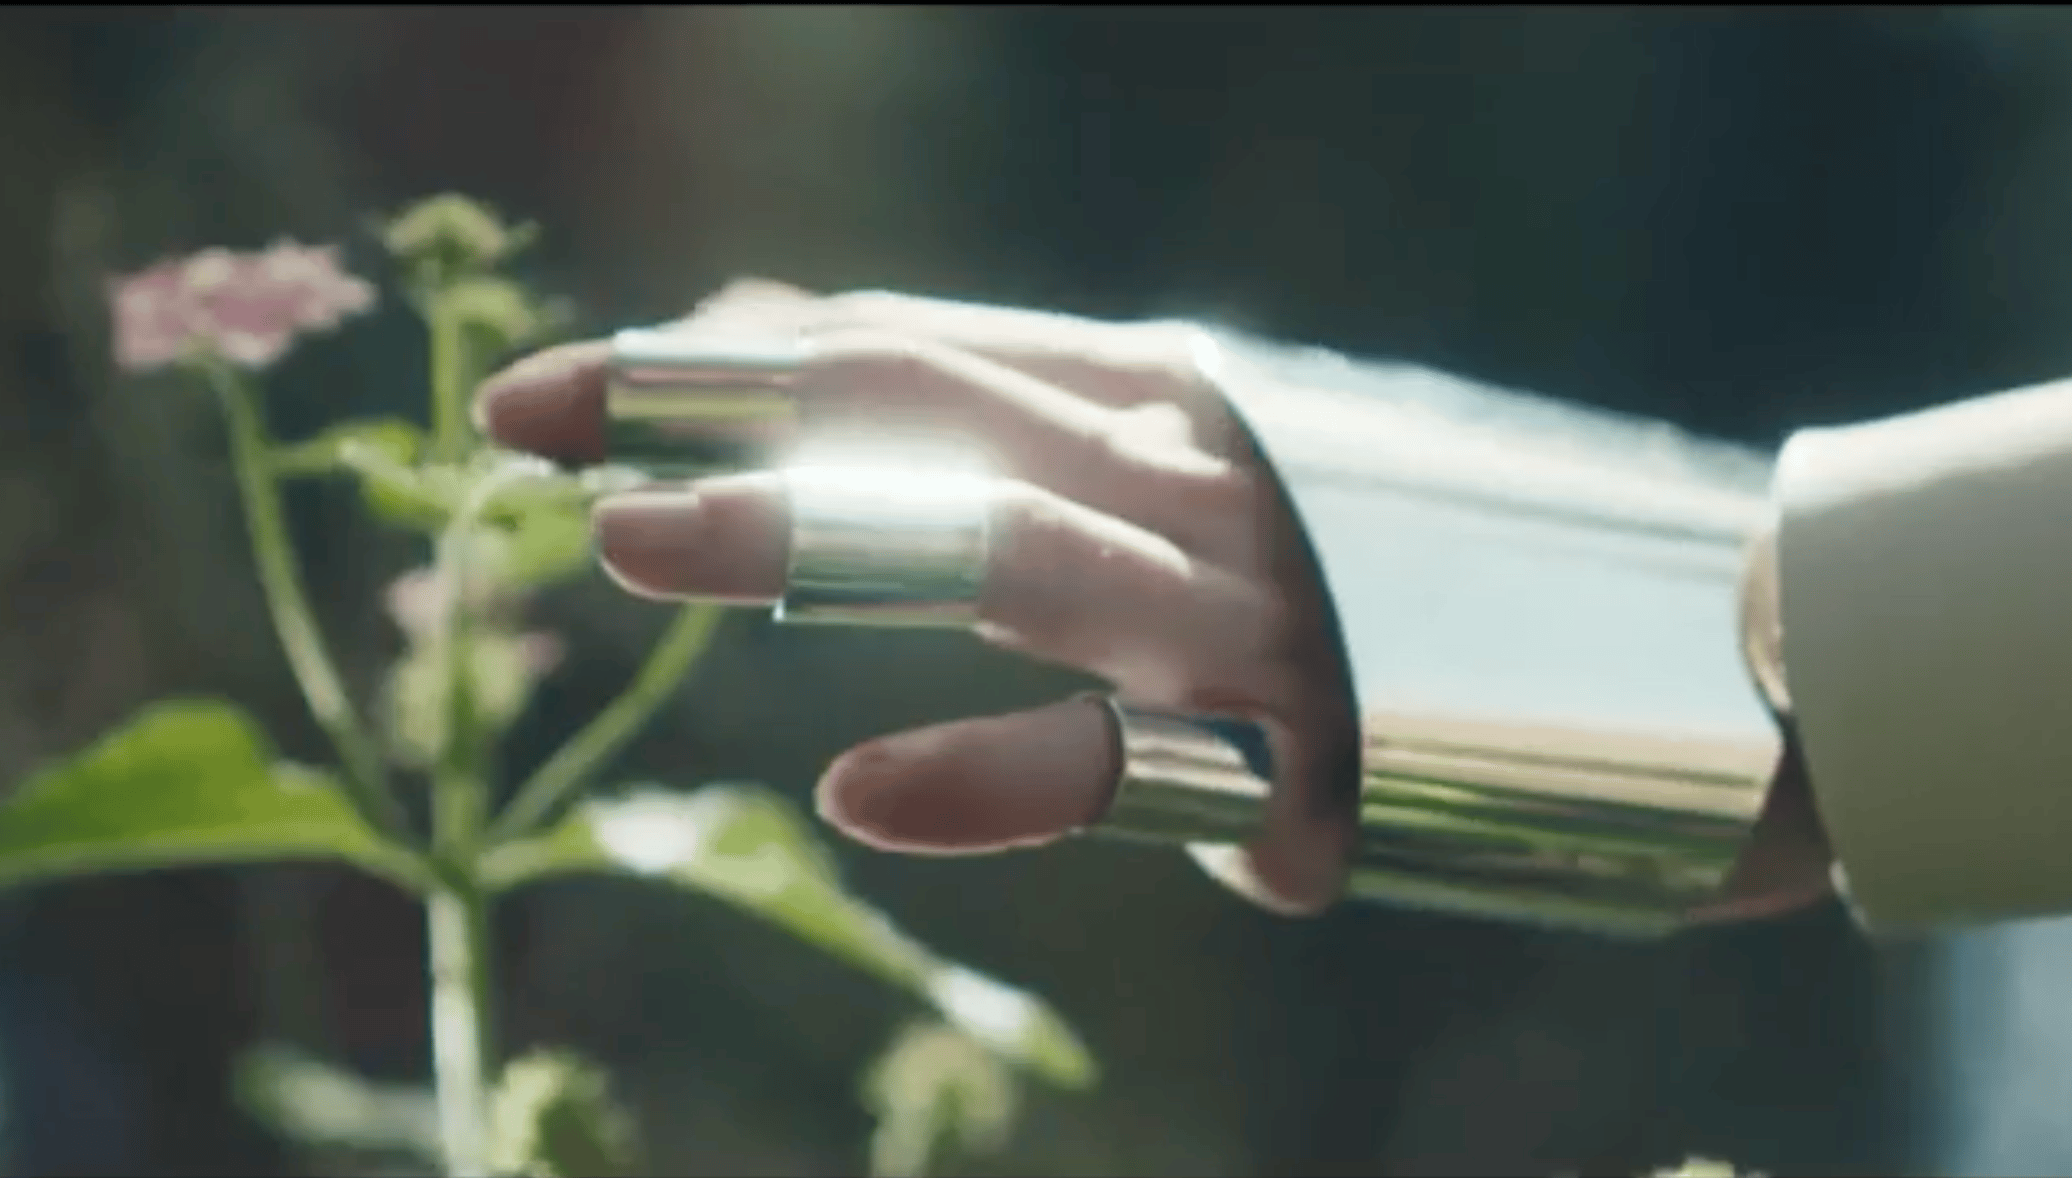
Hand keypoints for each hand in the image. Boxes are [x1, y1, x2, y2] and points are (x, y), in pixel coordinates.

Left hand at [475, 283, 1362, 913]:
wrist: (1549, 686)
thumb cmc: (1289, 573)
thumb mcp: (1131, 455)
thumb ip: (963, 396)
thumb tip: (743, 314)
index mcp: (1144, 392)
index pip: (895, 347)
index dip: (709, 364)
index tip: (539, 396)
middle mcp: (1185, 477)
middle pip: (924, 412)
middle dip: (714, 411)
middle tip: (522, 428)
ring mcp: (1237, 613)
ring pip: (1010, 548)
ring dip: (811, 528)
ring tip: (626, 540)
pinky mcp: (1286, 762)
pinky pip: (1117, 770)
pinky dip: (986, 778)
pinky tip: (855, 792)